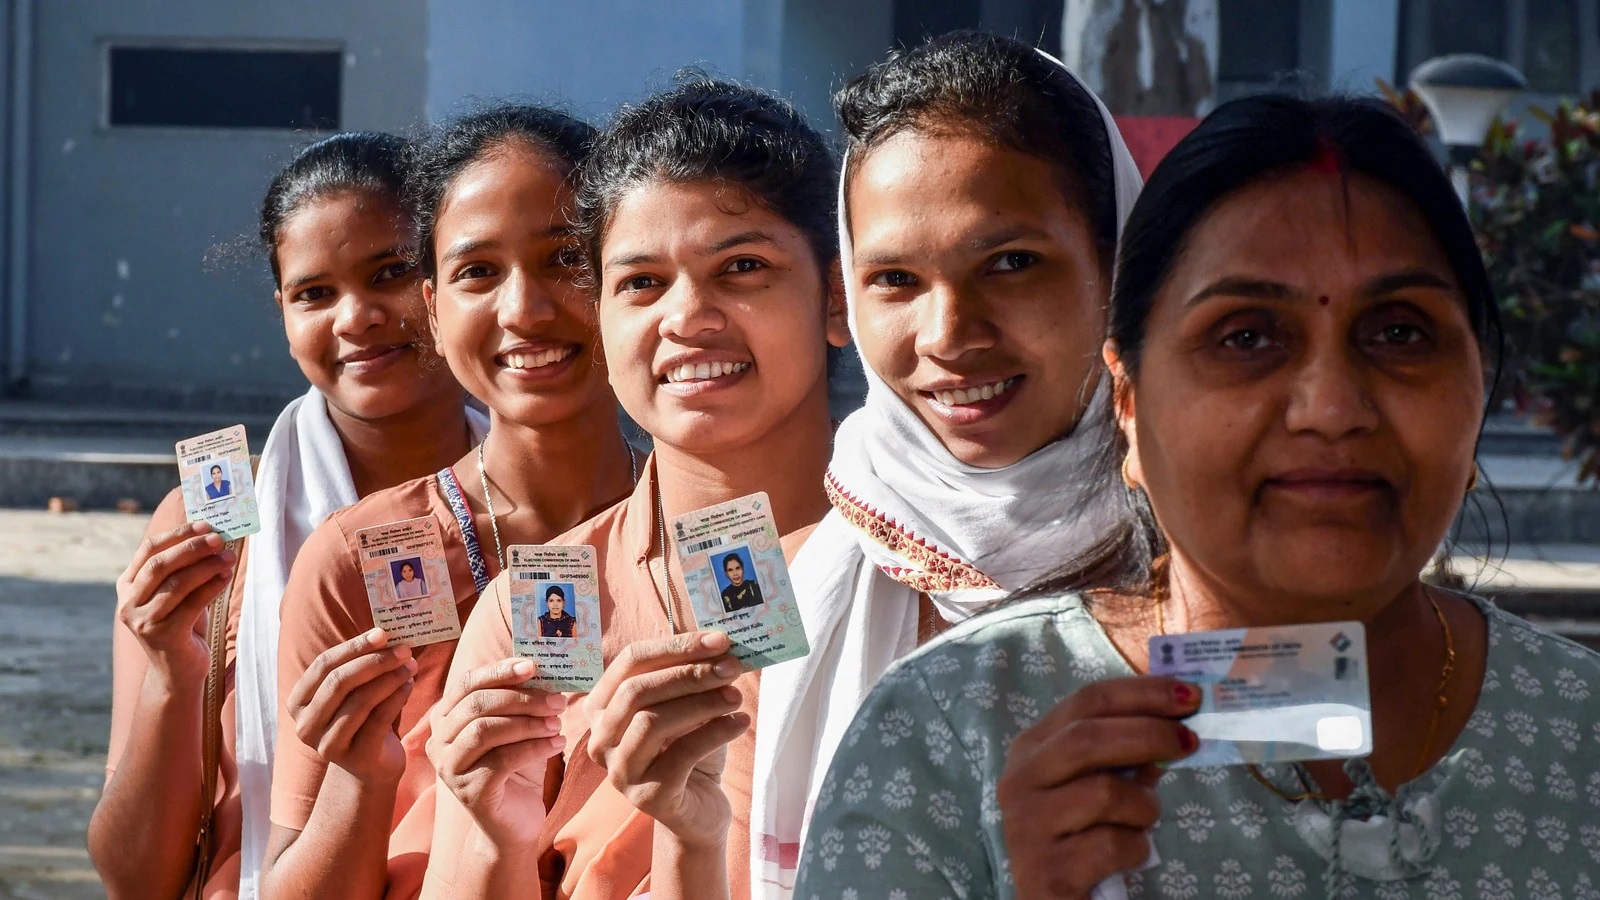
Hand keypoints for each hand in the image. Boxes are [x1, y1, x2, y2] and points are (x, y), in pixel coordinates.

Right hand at [116, 521, 236, 682]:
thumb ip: (182, 569)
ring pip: (177, 583)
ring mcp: (143, 621)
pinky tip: (225, 576)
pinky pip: (192, 603)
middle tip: (219, 538)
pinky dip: (212, 586)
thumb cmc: (181, 625)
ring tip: (229, 557)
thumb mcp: (175, 595)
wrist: (177, 672)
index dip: (177, 534)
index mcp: (127, 586)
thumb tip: (211, 535)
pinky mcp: (163, 635)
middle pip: (160, 564)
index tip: (204, 524)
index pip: (148, 550)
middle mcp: (128, 603)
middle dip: (192, 547)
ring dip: (206, 566)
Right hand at [287, 627, 415, 783]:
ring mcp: (327, 744)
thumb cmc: (362, 719)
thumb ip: (359, 667)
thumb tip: (385, 634)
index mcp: (298, 702)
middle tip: (404, 649)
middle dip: (375, 661)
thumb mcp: (353, 692)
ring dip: (390, 678)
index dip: (353, 647)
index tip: (383, 633)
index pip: (323, 665)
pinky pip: (378, 720)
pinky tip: (410, 685)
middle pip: (339, 682)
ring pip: (360, 701)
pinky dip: (397, 698)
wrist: (372, 766)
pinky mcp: (355, 758)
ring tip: (411, 666)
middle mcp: (306, 725)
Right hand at [427, 657, 567, 845]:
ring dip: (529, 723)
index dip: (499, 671)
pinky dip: (535, 747)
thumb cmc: (517, 766)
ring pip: (486, 731)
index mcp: (447, 717)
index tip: (533, 666)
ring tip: (558, 723)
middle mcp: (439, 741)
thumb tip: (548, 665)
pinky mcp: (467, 791)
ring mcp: (449, 768)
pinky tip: (558, 744)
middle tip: (557, 700)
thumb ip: (524, 698)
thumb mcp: (520, 726)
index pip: (467, 682)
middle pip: (477, 705)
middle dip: (522, 698)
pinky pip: (502, 760)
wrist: (515, 822)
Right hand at [585, 631, 747, 847]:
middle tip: (731, 667)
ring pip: (653, 722)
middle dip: (689, 674)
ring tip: (736, 697)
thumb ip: (692, 674)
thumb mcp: (687, 705)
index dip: (676, 646)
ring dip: (702, 703)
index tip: (720, 639)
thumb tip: (721, 643)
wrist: (699, 809)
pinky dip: (716, 732)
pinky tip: (741, 722)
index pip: (631, 661)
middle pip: (637, 690)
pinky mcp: (647, 797)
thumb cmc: (690, 749)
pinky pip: (681, 754)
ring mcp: (619, 771)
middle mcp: (600, 739)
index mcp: (602, 706)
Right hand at [998, 676, 1200, 899]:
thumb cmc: (1082, 835)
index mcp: (1031, 749)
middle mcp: (1019, 780)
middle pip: (1088, 738)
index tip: (1188, 695)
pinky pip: (1112, 844)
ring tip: (1142, 823)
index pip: (1086, 701)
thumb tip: (1179, 718)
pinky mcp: (1045, 870)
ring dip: (1143, 808)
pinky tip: (1127, 856)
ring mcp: (1026, 825)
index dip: (1141, 693)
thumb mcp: (1103, 785)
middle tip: (1189, 742)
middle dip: (1148, 734)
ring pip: (1105, 793)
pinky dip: (1136, 849)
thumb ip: (1129, 754)